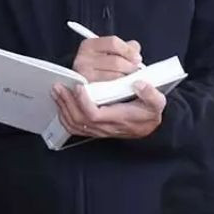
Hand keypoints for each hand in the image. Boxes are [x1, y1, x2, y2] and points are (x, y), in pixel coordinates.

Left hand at [51, 81, 165, 139]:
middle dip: (67, 102)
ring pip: (74, 124)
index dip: (84, 101)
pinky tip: (60, 103)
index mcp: (118, 118)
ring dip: (63, 107)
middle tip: (59, 86)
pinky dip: (64, 115)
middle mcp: (105, 127)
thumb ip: (151, 94)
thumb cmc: (150, 114)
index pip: (94, 114)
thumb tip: (140, 84)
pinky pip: (74, 127)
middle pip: (79, 119)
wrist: (148, 128)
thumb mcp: (157, 103)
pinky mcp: (93, 129)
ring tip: (56, 91)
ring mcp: (97, 130)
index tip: (79, 87)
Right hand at [72, 36, 142, 81]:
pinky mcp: (88, 88)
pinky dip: (120, 85)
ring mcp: (84, 74)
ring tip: (129, 76)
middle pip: (116, 61)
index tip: (137, 57)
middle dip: (130, 66)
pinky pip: (111, 86)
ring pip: (115, 75)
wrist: (80, 81)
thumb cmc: (98, 65)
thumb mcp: (108, 51)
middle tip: (135, 69)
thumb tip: (136, 50)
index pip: (113, 42)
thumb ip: (125, 47)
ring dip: (126, 76)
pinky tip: (122, 83)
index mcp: (89, 45)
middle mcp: (83, 58)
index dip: (128, 50)